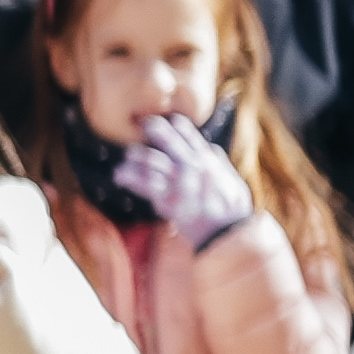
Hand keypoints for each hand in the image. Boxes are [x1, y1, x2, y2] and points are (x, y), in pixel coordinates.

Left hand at [114, 107, 258, 246]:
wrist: (230, 234)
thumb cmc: (233, 213)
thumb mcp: (234, 184)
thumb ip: (221, 165)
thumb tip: (210, 148)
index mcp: (210, 164)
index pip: (194, 139)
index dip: (182, 128)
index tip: (172, 119)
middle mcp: (194, 168)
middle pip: (171, 144)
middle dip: (157, 131)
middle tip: (145, 123)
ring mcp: (181, 183)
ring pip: (154, 162)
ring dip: (138, 156)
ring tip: (128, 156)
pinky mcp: (169, 199)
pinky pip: (146, 185)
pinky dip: (131, 178)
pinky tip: (119, 176)